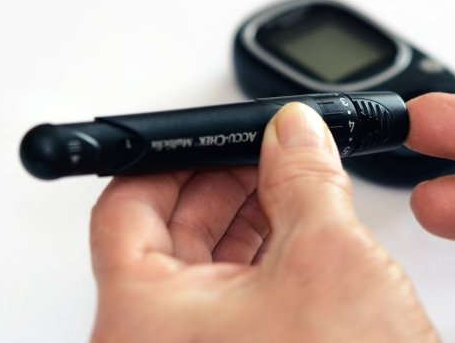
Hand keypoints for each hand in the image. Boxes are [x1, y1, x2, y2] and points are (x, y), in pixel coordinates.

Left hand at [89, 103, 436, 341]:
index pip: (126, 209)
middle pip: (165, 234)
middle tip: (266, 150)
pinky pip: (235, 294)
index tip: (218, 135)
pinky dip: (265, 253)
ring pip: (205, 264)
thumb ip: (305, 178)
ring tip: (292, 181)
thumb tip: (294, 132)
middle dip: (223, 181)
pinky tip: (299, 227)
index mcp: (144, 321)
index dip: (174, 159)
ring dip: (249, 214)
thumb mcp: (328, 258)